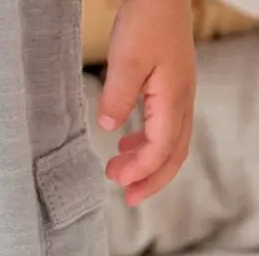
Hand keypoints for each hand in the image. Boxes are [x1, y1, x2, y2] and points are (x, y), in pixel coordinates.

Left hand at [98, 0, 196, 205]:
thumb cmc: (146, 21)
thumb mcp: (126, 59)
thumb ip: (118, 95)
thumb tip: (109, 126)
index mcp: (173, 97)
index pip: (161, 147)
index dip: (141, 169)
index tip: (116, 180)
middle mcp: (182, 100)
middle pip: (175, 153)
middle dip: (153, 179)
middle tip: (128, 197)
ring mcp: (179, 94)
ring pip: (172, 142)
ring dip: (149, 163)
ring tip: (120, 172)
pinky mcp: (170, 88)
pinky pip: (165, 127)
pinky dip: (148, 143)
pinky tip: (126, 145)